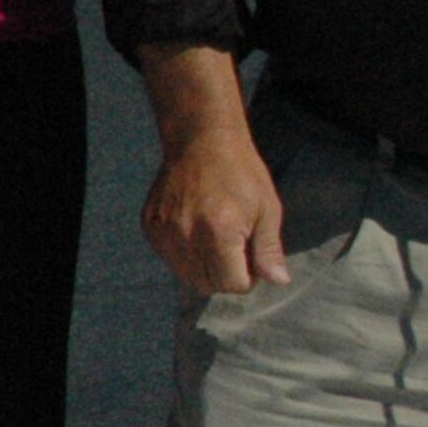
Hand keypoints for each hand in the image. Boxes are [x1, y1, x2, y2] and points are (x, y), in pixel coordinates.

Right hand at [144, 114, 286, 297]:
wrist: (200, 141)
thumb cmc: (241, 173)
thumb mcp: (267, 208)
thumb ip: (269, 249)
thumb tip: (278, 281)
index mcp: (219, 233)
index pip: (232, 284)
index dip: (249, 276)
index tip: (253, 255)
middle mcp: (186, 237)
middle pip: (208, 285)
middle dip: (227, 276)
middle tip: (238, 248)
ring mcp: (163, 233)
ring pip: (186, 276)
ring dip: (206, 267)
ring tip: (218, 237)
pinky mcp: (149, 227)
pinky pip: (170, 259)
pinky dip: (186, 254)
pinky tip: (198, 228)